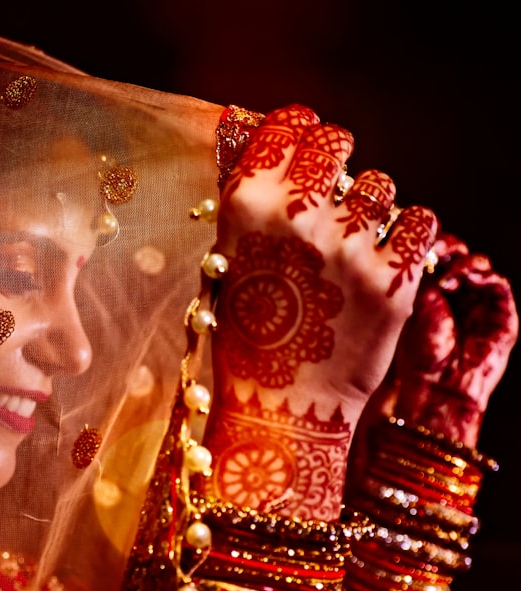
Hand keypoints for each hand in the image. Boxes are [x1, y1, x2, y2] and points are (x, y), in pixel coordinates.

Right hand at [201, 104, 437, 520]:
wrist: (282, 408)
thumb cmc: (246, 335)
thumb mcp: (228, 259)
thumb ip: (248, 197)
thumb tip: (251, 131)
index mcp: (246, 206)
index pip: (287, 124)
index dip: (299, 129)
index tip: (304, 141)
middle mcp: (298, 217)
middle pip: (337, 142)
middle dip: (336, 160)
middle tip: (331, 191)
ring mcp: (350, 247)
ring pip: (381, 185)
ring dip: (369, 206)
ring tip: (351, 245)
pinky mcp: (394, 279)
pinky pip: (420, 223)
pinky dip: (405, 236)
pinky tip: (382, 260)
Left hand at [389, 233, 517, 444]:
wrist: (437, 388)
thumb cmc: (414, 355)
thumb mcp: (405, 310)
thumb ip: (410, 279)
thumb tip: (408, 245)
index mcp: (429, 290)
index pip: (432, 254)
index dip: (424, 243)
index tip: (412, 242)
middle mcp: (456, 293)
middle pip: (457, 254)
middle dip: (446, 246)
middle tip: (432, 250)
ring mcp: (480, 303)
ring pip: (478, 264)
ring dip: (463, 262)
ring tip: (445, 273)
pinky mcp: (502, 315)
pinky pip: (498, 285)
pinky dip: (482, 276)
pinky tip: (463, 279)